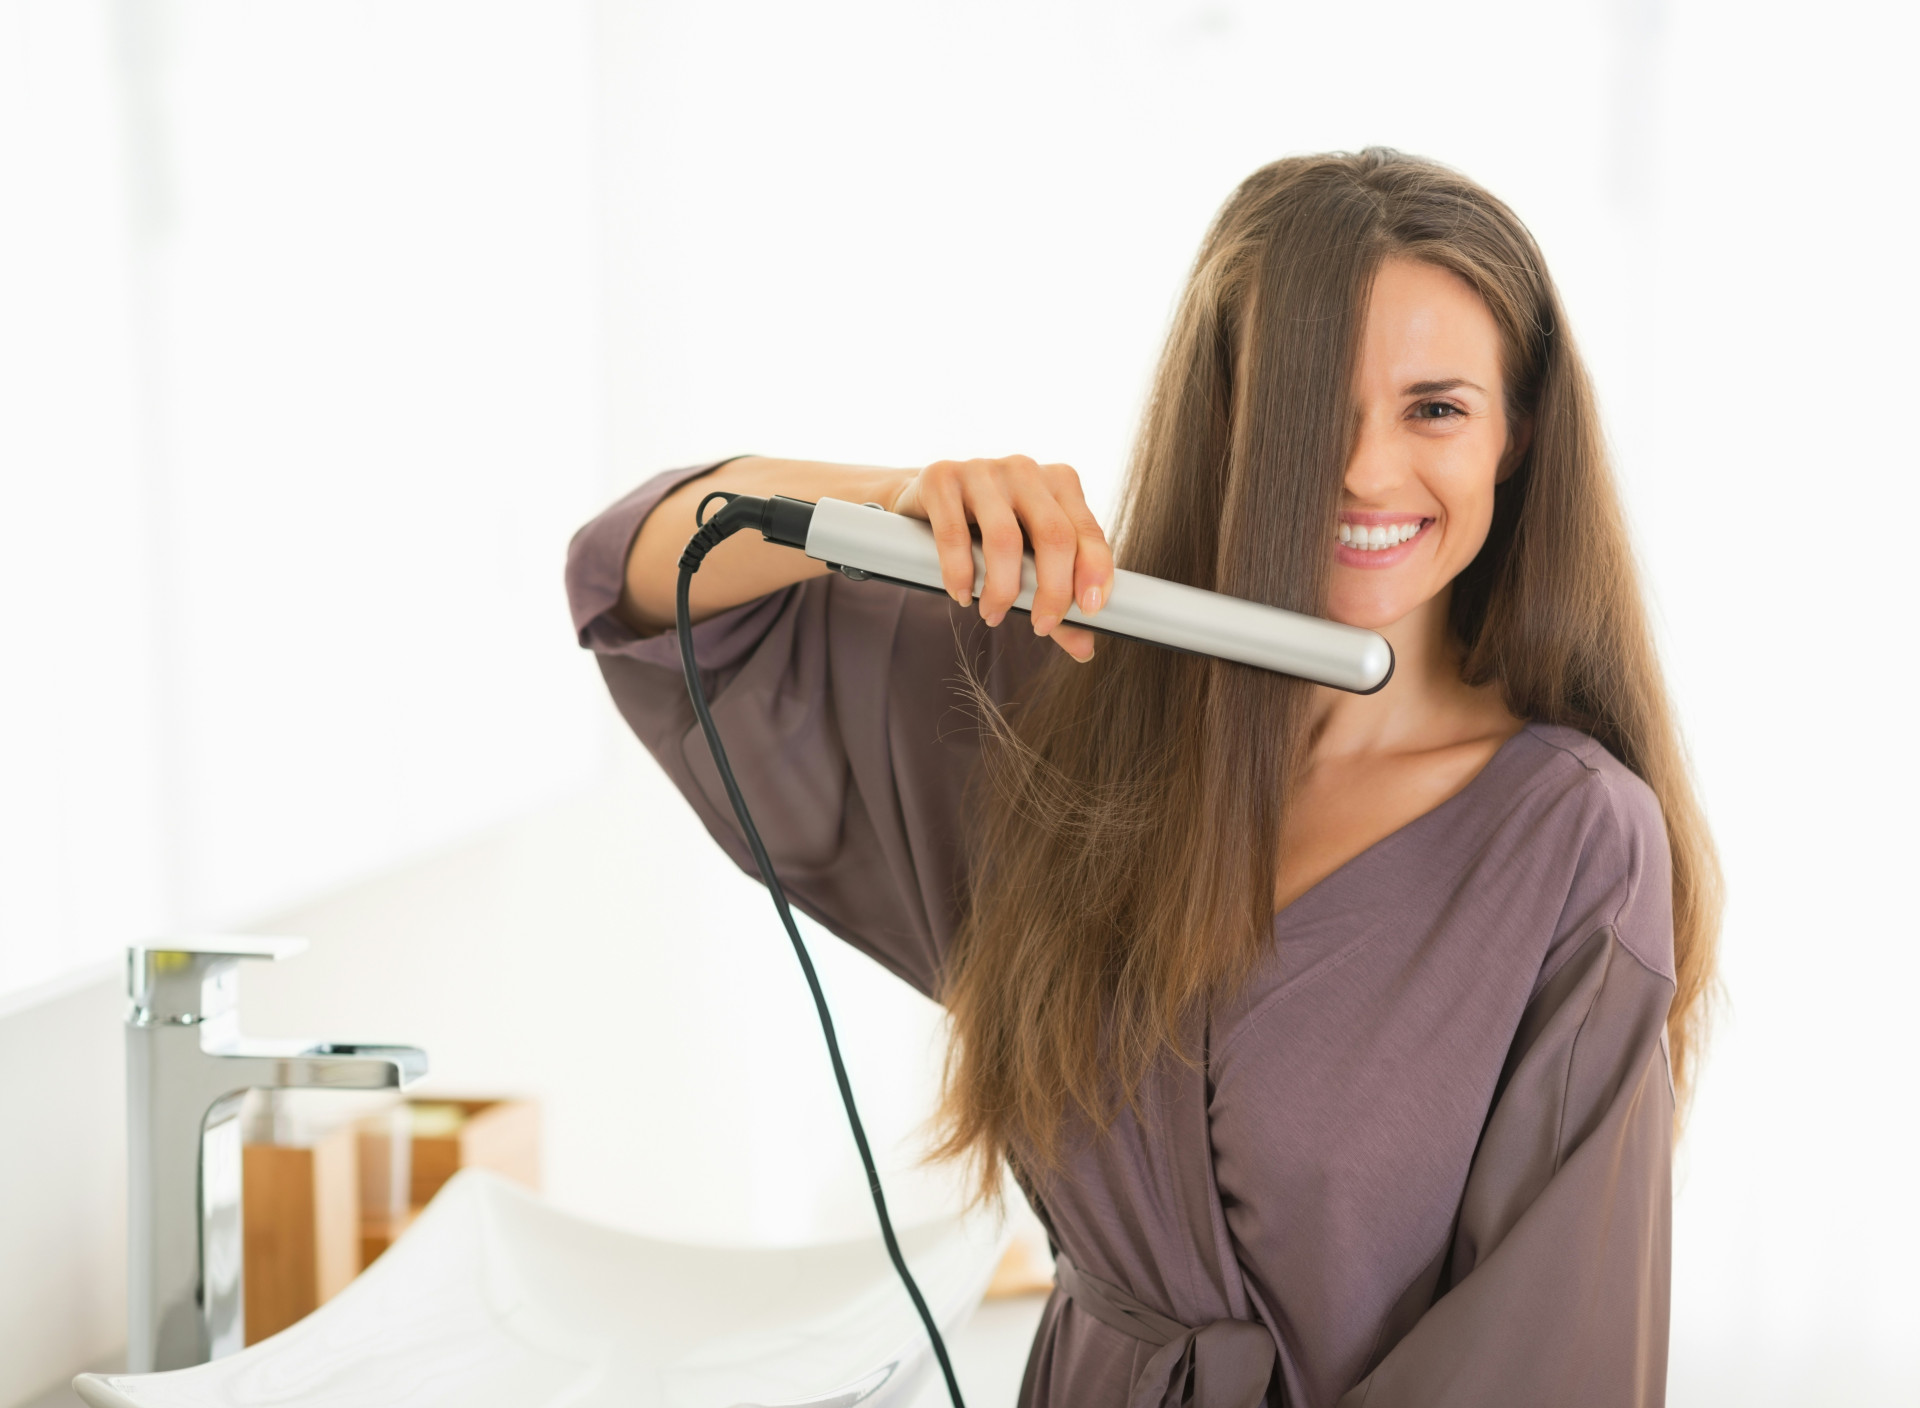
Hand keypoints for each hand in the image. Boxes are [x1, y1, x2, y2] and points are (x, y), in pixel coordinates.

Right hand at [888, 456, 1112, 661]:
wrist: (923, 500)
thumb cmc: (985, 532)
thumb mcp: (1027, 559)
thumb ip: (1055, 598)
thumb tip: (1084, 648)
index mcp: (1059, 482)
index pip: (1086, 529)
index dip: (1094, 571)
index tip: (1090, 611)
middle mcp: (1025, 470)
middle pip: (1053, 534)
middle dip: (1053, 590)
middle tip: (1041, 626)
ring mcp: (982, 470)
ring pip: (1005, 538)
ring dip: (1003, 589)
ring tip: (993, 614)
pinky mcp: (941, 478)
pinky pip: (954, 534)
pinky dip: (960, 574)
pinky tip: (962, 595)